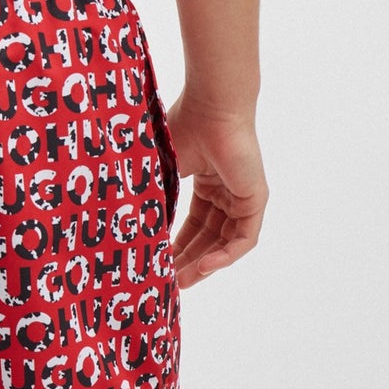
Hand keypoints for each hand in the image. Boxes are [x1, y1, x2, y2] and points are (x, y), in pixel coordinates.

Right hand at [163, 89, 267, 289]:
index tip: (159, 262)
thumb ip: (157, 195)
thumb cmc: (185, 125)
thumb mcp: (165, 168)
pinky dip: (225, 256)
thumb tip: (132, 223)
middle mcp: (226, 191)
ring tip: (181, 281)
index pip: (194, 223)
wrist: (211, 107)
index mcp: (207, 182)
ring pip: (225, 242)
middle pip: (208, 237)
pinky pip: (243, 238)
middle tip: (168, 281)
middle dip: (188, 260)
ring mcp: (242, 197)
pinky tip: (204, 267)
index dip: (177, 244)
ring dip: (204, 263)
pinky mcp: (255, 199)